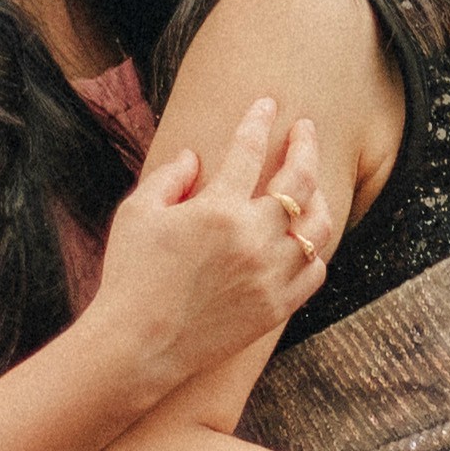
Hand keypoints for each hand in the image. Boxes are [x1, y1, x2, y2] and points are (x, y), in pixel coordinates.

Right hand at [92, 97, 329, 378]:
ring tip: (310, 185)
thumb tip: (196, 156)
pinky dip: (315, 250)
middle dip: (305, 144)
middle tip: (305, 129)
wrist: (138, 346)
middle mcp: (254, 238)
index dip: (258, 120)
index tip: (266, 104)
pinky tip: (305, 239)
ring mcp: (271, 274)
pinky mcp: (277, 306)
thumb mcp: (137, 213)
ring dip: (319, 197)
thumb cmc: (131, 276)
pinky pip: (315, 270)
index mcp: (218, 209)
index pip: (249, 149)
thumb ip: (170, 176)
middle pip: (300, 179)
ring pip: (319, 226)